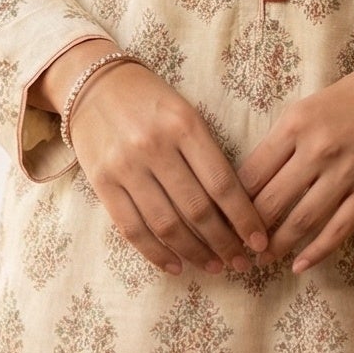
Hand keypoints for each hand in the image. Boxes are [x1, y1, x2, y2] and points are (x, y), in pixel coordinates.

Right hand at [45, 49, 270, 278]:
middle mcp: (155, 146)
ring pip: (167, 225)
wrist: (93, 85)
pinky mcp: (101, 183)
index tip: (260, 241)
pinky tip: (176, 266)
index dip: (244, 218)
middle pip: (197, 209)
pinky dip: (156, 254)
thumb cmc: (150, 101)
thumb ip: (207, 154)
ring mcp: (125, 166)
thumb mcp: (186, 113)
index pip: (222, 183)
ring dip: (195, 253)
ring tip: (215, 267)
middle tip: (242, 263)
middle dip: (225, 243)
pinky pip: (132, 229)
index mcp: (184, 125)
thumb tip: (236, 209)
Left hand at [236, 59, 353, 274]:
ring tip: (263, 259)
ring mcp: (346, 172)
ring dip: (278, 246)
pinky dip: (317, 251)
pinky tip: (299, 265)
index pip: (252, 174)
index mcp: (294, 126)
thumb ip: (279, 143)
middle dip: (250, 231)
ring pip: (302, 221)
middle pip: (272, 202)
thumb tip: (250, 184)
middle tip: (238, 247)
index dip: (234, 203)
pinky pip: (339, 228)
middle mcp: (317, 150)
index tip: (226, 219)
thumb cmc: (348, 100)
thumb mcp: (305, 109)